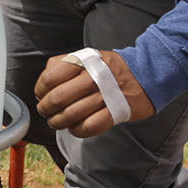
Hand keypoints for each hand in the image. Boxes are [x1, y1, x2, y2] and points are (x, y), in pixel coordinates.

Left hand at [34, 50, 152, 137]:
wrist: (147, 74)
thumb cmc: (111, 68)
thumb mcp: (87, 57)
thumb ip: (63, 64)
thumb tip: (44, 83)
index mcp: (84, 62)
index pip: (50, 78)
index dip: (40, 90)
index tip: (41, 95)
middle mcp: (93, 77)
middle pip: (58, 99)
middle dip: (46, 109)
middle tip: (46, 112)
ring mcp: (105, 95)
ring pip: (71, 115)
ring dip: (59, 122)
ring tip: (58, 122)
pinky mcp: (115, 112)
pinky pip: (89, 127)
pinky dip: (77, 130)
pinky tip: (75, 127)